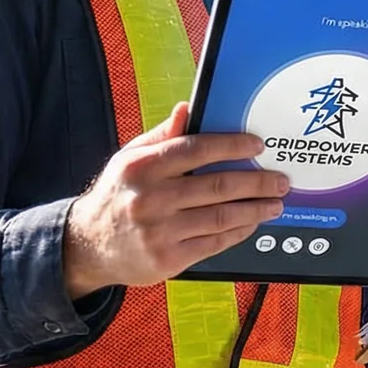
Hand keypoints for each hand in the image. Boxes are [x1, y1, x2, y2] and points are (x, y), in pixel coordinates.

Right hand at [62, 103, 287, 297]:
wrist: (87, 245)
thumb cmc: (117, 195)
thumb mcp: (129, 159)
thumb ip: (162, 136)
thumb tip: (189, 108)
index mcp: (141, 167)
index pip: (196, 149)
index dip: (231, 146)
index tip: (256, 145)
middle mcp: (150, 199)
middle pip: (217, 186)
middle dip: (257, 182)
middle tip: (279, 179)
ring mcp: (159, 232)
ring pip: (221, 217)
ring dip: (255, 209)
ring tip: (275, 202)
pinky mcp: (168, 259)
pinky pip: (214, 243)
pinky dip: (238, 232)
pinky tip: (252, 223)